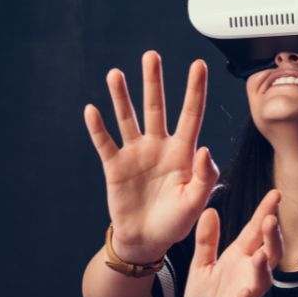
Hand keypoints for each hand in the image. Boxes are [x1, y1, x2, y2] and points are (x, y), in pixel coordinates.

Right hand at [83, 50, 219, 261]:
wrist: (146, 240)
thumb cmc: (175, 222)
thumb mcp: (196, 202)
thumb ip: (205, 177)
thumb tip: (205, 148)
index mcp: (183, 153)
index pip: (191, 115)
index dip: (194, 90)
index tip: (198, 65)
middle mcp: (158, 146)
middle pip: (156, 107)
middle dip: (153, 82)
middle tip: (151, 55)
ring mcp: (135, 154)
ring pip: (128, 118)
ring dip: (121, 97)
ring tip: (115, 74)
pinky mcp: (115, 166)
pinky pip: (105, 143)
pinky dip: (98, 127)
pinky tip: (92, 109)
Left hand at [181, 189, 284, 296]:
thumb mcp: (202, 265)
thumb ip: (207, 240)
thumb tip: (210, 210)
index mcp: (238, 259)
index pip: (255, 232)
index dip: (265, 213)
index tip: (275, 193)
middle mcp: (247, 275)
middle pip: (268, 250)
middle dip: (271, 235)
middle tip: (272, 216)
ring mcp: (244, 296)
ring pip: (262, 278)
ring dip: (264, 263)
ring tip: (263, 250)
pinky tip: (246, 290)